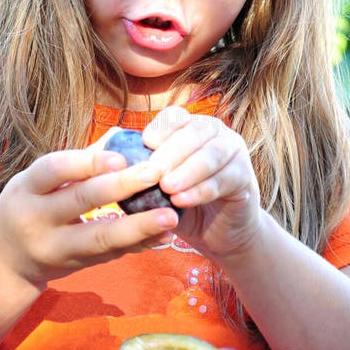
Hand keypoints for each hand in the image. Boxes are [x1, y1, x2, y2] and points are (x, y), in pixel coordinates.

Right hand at [0, 140, 179, 287]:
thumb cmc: (29, 205)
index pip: (54, 169)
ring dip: (139, 227)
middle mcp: (36, 219)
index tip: (121, 156)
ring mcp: (55, 248)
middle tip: (156, 174)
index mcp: (26, 188)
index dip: (87, 162)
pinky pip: (110, 255)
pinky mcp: (74, 267)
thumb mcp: (37, 182)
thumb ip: (76, 163)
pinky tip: (163, 235)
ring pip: (100, 238)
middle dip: (121, 187)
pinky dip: (139, 244)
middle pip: (81, 201)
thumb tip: (124, 136)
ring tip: (171, 216)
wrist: (4, 262)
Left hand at [141, 107, 262, 265]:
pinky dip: (202, 190)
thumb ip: (138, 170)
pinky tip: (183, 201)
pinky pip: (224, 179)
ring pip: (211, 154)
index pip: (176, 116)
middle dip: (170, 154)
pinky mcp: (245, 177)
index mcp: (191, 127)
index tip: (145, 144)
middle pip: (193, 134)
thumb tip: (104, 158)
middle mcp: (215, 133)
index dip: (161, 128)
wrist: (216, 232)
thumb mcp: (156, 185)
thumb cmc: (179, 203)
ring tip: (167, 188)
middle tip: (152, 174)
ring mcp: (234, 152)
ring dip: (188, 171)